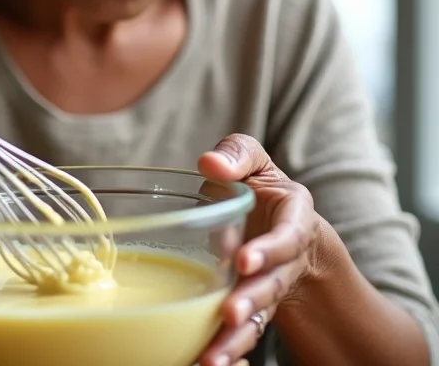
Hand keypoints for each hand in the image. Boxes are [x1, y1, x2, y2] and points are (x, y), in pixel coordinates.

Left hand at [196, 134, 319, 365]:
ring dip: (238, 337)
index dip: (269, 248)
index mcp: (293, 219)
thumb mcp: (254, 163)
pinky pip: (244, 332)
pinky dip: (227, 349)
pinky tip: (206, 362)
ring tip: (213, 358)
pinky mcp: (253, 307)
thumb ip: (237, 155)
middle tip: (231, 313)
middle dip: (253, 299)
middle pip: (274, 284)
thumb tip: (209, 162)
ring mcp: (271, 287)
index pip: (288, 236)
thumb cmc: (259, 188)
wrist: (277, 225)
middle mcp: (287, 258)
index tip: (243, 259)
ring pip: (260, 315)